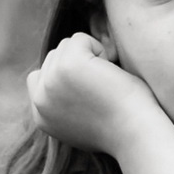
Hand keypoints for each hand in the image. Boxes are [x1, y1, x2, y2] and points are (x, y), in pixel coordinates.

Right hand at [28, 33, 173, 160]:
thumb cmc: (122, 128)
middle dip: (79, 65)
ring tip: (106, 83)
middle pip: (54, 58)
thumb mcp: (82, 123)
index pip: (38, 78)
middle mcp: (40, 100)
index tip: (89, 90)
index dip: (65, 75)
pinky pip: (80, 39)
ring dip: (90, 57)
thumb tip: (69, 82)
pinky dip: (100, 49)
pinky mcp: (67, 65)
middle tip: (102, 90)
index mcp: (41, 117)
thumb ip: (65, 105)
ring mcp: (51, 81)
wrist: (136, 134)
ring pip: (66, 46)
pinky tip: (111, 72)